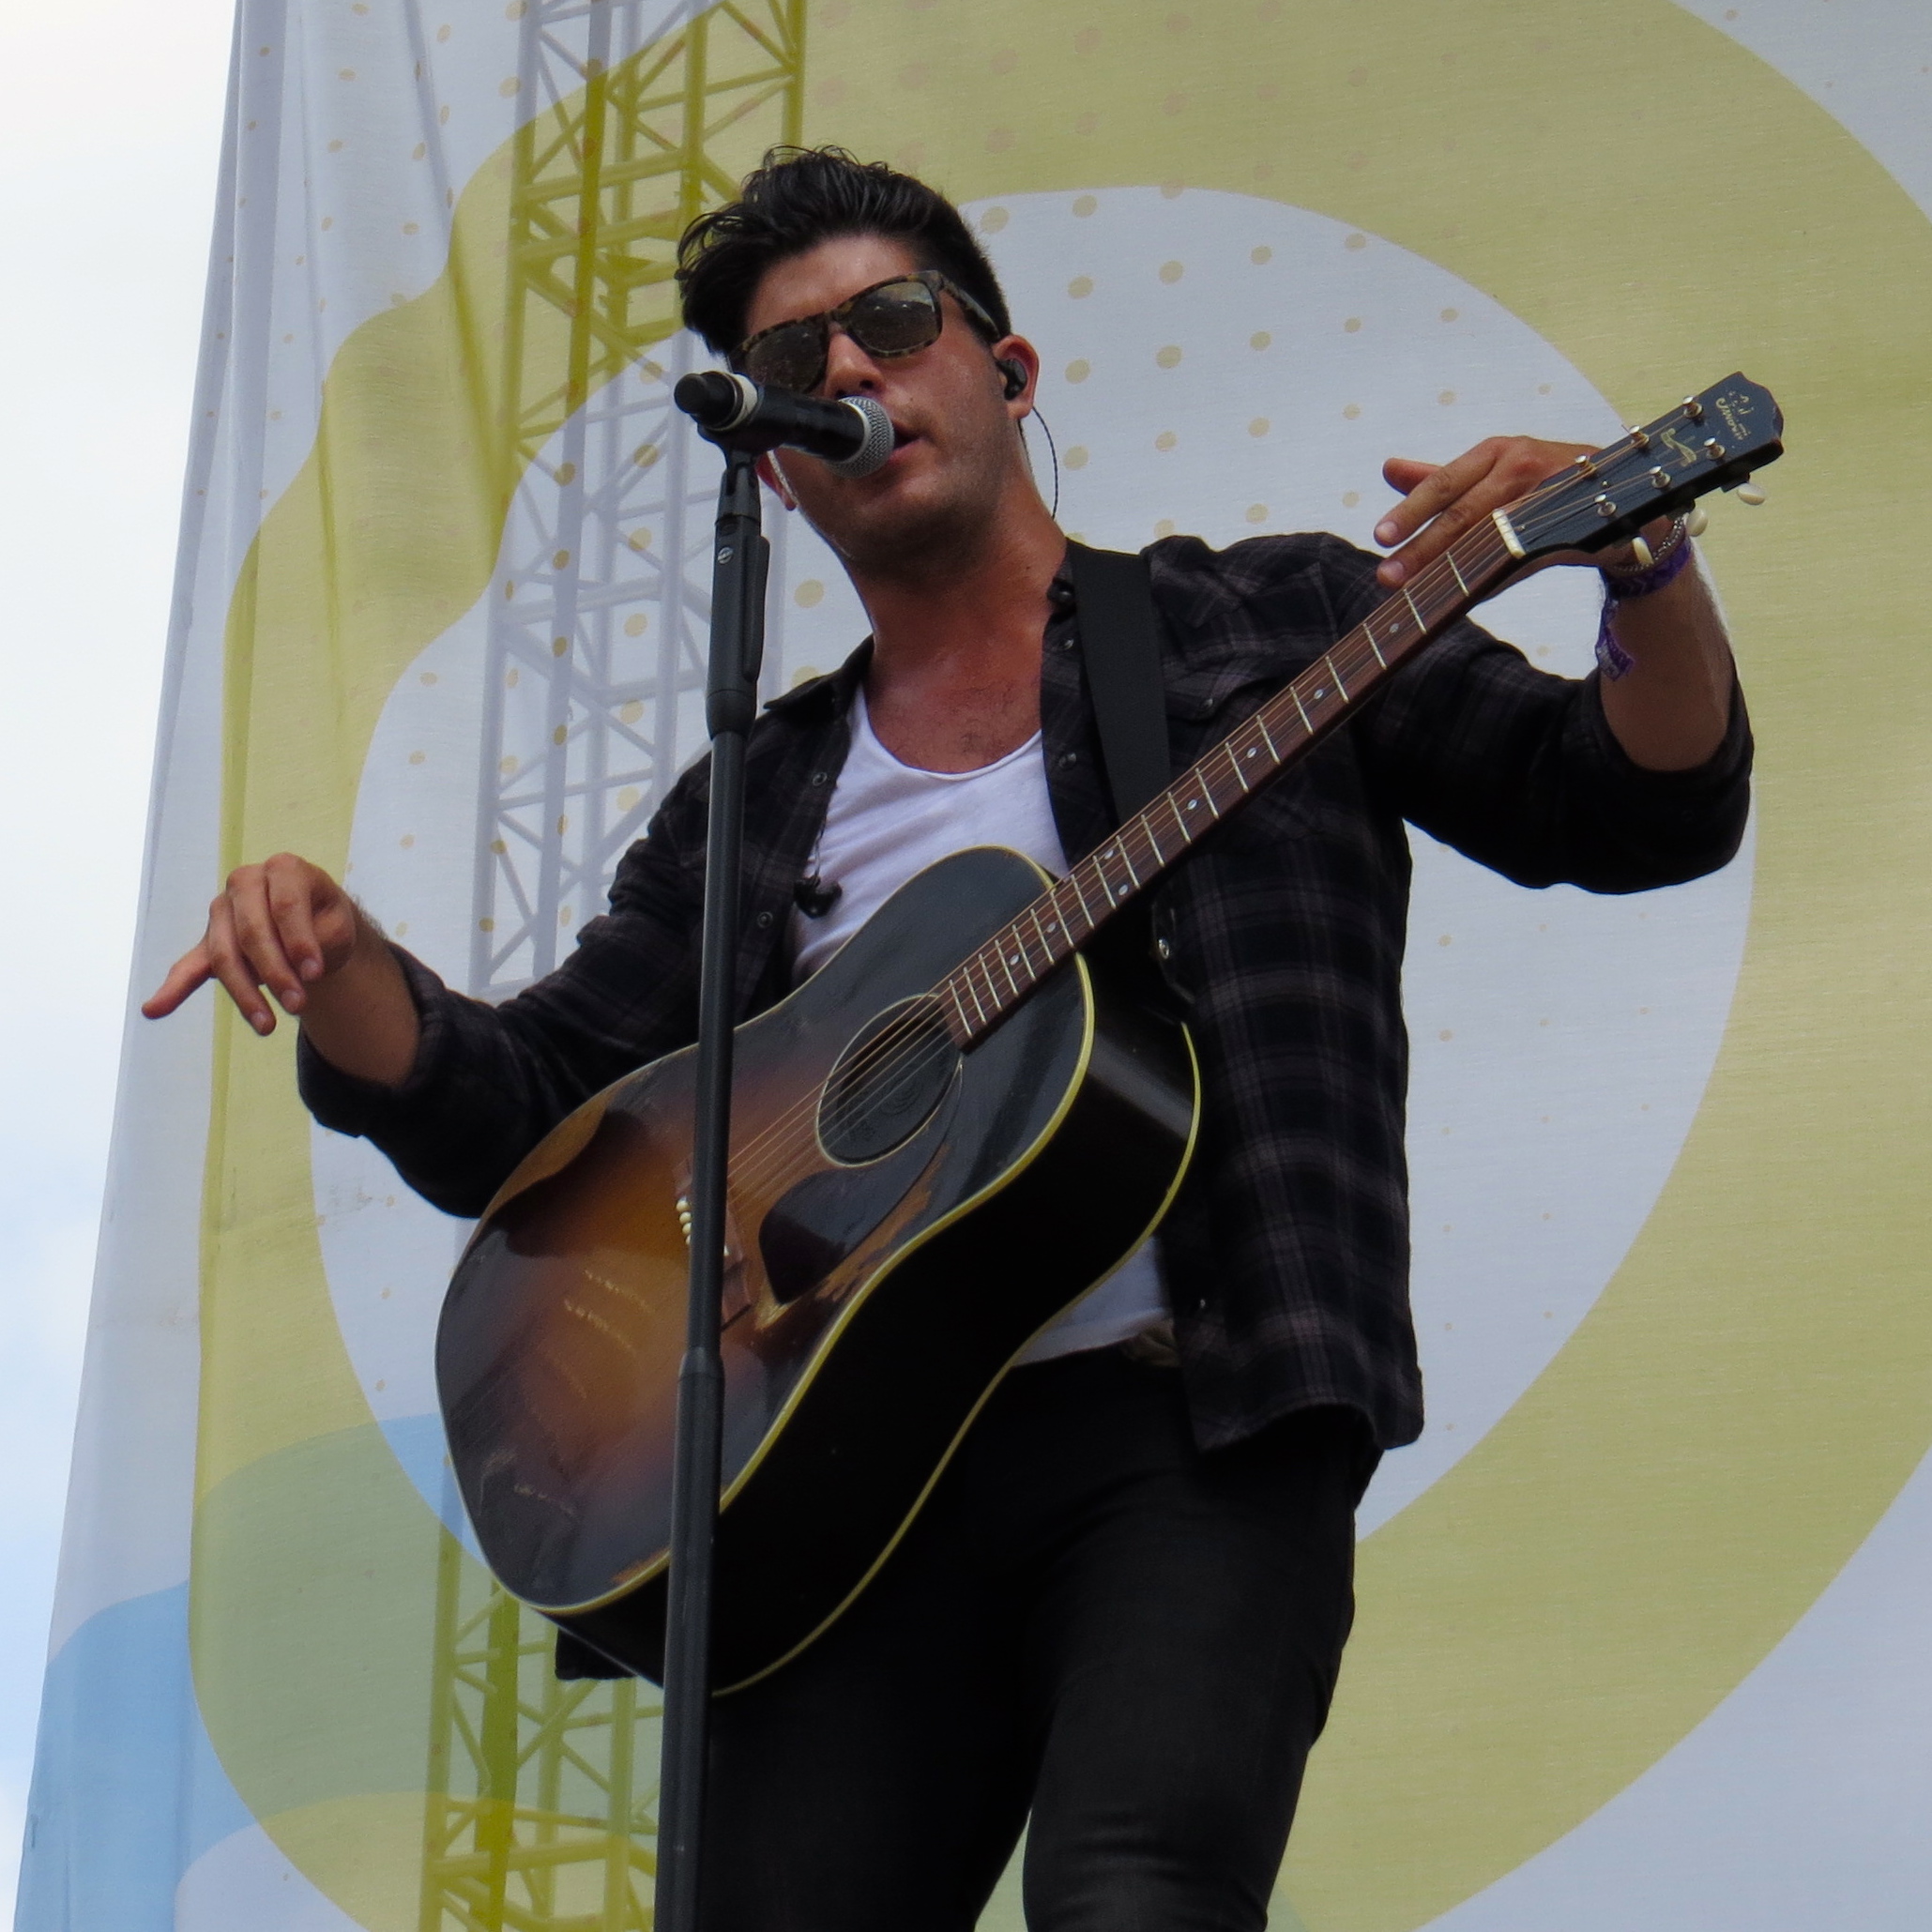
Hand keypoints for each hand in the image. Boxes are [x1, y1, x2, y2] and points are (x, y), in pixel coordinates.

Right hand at [143, 853, 364, 1036]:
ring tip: (267, 1027)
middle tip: (298, 1005)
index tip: (315, 975)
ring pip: (226, 956)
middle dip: (275, 972)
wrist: (317, 924)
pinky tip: (154, 1009)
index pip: (285, 905)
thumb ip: (318, 941)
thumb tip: (303, 972)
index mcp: (283, 869)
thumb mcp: (338, 926)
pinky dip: (173, 989)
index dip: (299, 941)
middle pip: (251, 932)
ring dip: (245, 994)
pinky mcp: (211, 941)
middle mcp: (247, 883)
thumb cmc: (327, 921)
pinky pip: (190, 966)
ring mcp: (223, 912)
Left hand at [1372, 437, 1666, 587]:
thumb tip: (1388, 469)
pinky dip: (1493, 581)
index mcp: (1497, 452)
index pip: (1444, 482)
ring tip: (1419, 594)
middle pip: (1463, 513)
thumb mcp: (1492, 471)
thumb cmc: (1541, 482)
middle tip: (1387, 575)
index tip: (1379, 537)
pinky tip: (1464, 600)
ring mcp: (1548, 497)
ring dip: (1452, 571)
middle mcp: (1522, 467)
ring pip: (1491, 539)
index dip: (1411, 510)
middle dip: (1423, 548)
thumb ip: (1440, 476)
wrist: (1623, 493)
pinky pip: (1523, 561)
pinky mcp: (1571, 528)